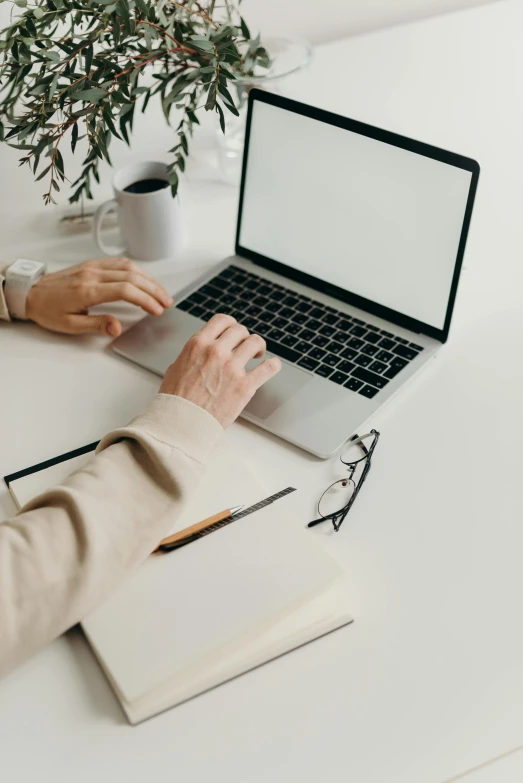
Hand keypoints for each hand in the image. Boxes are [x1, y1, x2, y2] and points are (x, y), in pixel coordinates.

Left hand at [25, 257, 172, 336]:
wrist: (30, 293)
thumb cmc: (48, 310)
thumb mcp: (70, 325)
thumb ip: (96, 325)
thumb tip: (118, 328)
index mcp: (87, 290)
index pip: (125, 290)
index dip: (145, 300)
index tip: (157, 310)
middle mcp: (92, 274)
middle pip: (132, 276)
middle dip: (153, 289)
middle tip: (167, 302)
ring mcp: (93, 267)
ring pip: (128, 266)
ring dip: (148, 278)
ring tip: (161, 292)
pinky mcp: (92, 264)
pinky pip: (120, 262)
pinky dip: (137, 270)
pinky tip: (145, 279)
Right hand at [159, 314, 281, 427]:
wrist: (180, 423)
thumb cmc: (175, 400)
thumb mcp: (176, 367)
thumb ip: (192, 354)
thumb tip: (201, 351)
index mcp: (198, 344)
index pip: (222, 320)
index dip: (231, 325)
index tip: (234, 332)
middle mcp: (216, 352)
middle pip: (240, 330)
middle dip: (243, 337)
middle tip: (244, 347)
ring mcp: (232, 368)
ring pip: (255, 342)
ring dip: (258, 347)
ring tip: (257, 355)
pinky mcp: (244, 386)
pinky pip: (268, 368)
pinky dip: (273, 365)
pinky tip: (272, 365)